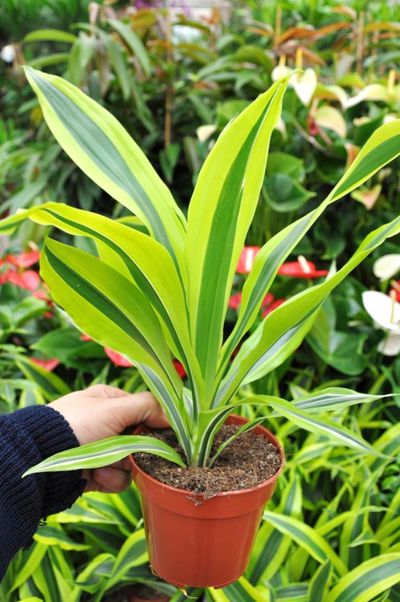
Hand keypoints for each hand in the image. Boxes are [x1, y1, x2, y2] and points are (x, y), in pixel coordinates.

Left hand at [49, 384, 167, 493]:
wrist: (42, 460)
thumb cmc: (76, 426)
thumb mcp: (113, 409)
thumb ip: (145, 406)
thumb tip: (171, 415)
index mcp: (108, 402)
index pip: (144, 411)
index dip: (154, 423)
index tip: (161, 434)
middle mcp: (106, 424)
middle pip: (141, 440)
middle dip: (136, 449)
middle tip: (129, 451)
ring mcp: (101, 450)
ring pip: (132, 462)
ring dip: (121, 466)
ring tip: (103, 464)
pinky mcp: (96, 473)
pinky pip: (119, 479)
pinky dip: (110, 478)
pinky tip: (96, 474)